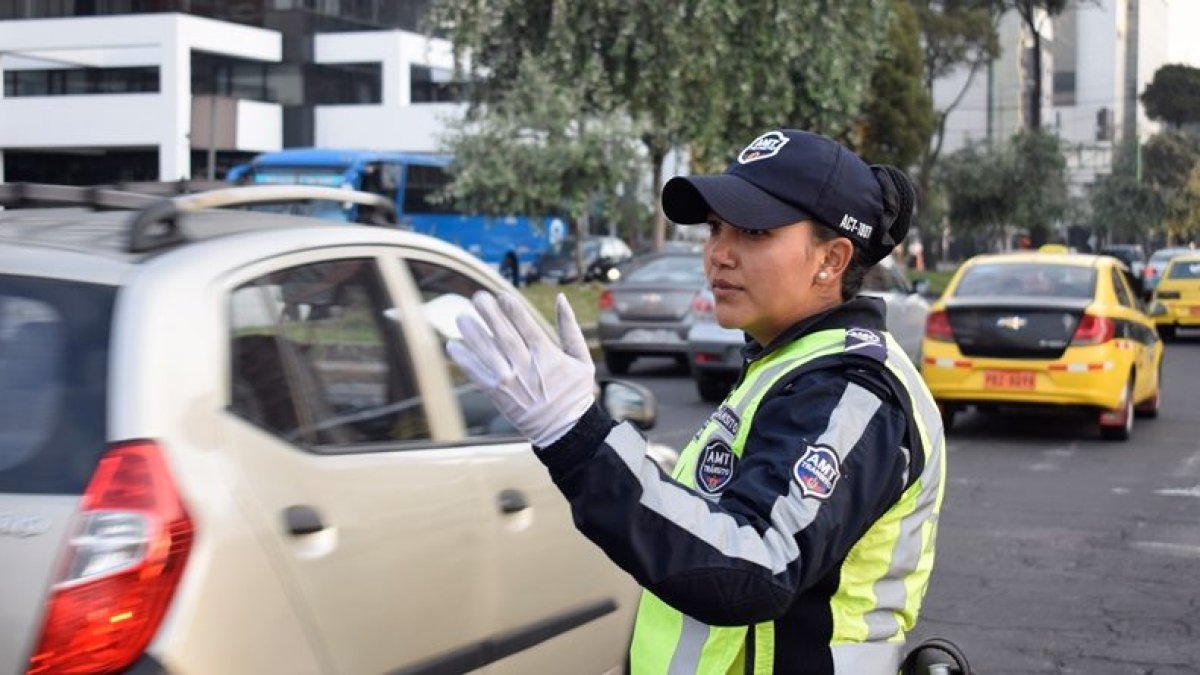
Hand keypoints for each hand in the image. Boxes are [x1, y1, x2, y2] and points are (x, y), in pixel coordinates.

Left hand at [446, 291, 595, 446]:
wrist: (565, 431)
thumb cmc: (575, 393)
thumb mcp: (582, 359)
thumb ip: (570, 328)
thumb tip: (561, 298)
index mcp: (547, 356)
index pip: (526, 326)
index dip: (512, 309)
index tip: (501, 295)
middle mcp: (527, 367)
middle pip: (504, 336)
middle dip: (490, 315)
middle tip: (477, 298)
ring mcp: (511, 382)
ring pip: (488, 353)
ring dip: (472, 334)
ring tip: (461, 317)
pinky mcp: (498, 395)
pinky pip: (477, 375)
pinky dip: (464, 360)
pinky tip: (453, 346)